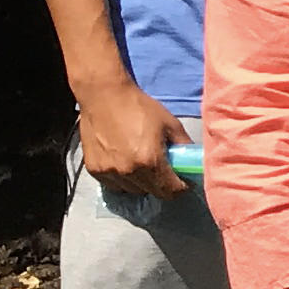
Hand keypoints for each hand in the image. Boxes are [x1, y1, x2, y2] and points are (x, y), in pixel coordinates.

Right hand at [76, 78, 190, 197]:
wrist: (104, 96)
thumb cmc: (139, 107)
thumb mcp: (170, 124)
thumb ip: (184, 146)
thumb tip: (193, 162)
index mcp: (150, 161)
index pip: (171, 191)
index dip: (181, 187)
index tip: (184, 181)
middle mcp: (128, 172)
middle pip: (153, 193)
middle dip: (163, 185)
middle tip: (164, 170)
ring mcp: (109, 172)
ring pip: (133, 191)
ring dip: (142, 184)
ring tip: (143, 165)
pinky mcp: (94, 170)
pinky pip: (115, 185)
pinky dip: (123, 180)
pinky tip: (125, 163)